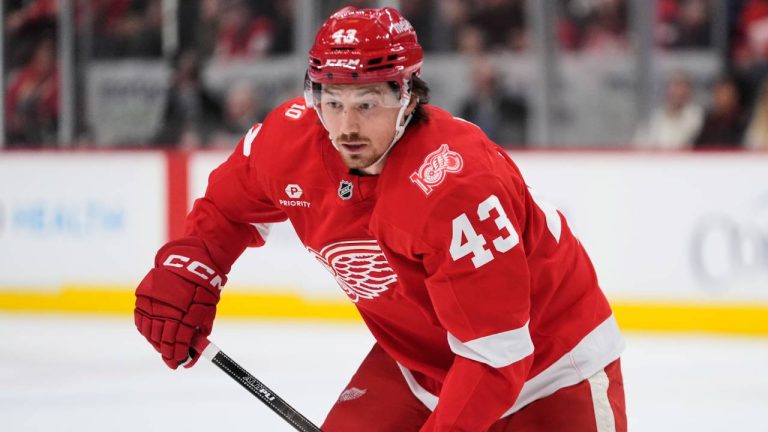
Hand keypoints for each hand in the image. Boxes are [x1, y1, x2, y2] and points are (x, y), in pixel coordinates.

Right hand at [134, 238, 225, 368]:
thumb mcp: (208, 311)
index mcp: (186, 312)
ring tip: (164, 348)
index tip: (179, 364)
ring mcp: (152, 303)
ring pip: (150, 332)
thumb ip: (199, 333)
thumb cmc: (202, 290)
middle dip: (167, 353)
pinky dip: (147, 331)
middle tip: (172, 360)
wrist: (190, 263)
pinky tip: (154, 335)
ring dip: (157, 343)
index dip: (178, 355)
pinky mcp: (143, 297)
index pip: (178, 341)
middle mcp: (167, 308)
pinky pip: (141, 321)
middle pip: (163, 339)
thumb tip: (193, 356)